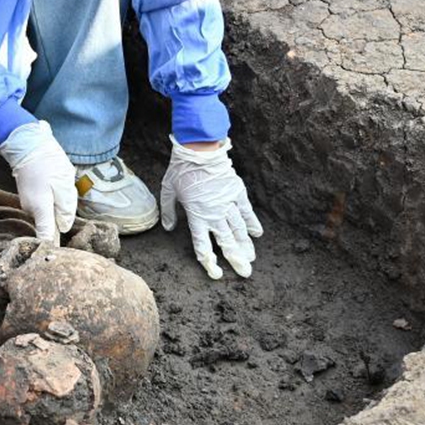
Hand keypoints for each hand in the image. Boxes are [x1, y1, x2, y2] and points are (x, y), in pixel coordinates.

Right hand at [0, 120, 76, 244]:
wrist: (26, 144)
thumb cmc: (48, 162)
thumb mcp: (65, 184)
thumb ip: (66, 208)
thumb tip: (64, 226)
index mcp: (41, 209)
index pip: (46, 237)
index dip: (53, 248)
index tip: (59, 259)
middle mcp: (32, 210)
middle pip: (51, 223)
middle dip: (63, 216)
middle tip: (67, 195)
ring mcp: (28, 204)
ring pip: (49, 213)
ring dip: (59, 205)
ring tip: (60, 184)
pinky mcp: (29, 198)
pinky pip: (45, 205)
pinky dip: (52, 199)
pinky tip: (54, 182)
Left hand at [160, 137, 262, 278]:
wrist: (199, 149)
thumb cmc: (181, 169)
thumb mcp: (168, 190)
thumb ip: (169, 211)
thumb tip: (168, 228)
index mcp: (196, 215)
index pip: (203, 245)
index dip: (209, 262)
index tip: (216, 274)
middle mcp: (214, 213)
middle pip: (226, 242)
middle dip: (236, 259)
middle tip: (245, 273)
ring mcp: (227, 203)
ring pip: (239, 230)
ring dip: (246, 245)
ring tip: (251, 259)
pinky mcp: (237, 192)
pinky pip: (247, 211)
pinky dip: (252, 223)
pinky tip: (257, 234)